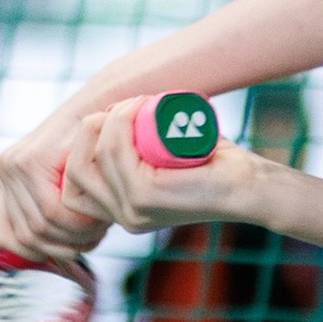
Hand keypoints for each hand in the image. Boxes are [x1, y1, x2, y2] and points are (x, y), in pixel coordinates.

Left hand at [0, 91, 113, 270]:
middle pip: (25, 240)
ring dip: (76, 238)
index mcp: (11, 183)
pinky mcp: (27, 162)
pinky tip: (99, 216)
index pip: (6, 239)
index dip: (40, 252)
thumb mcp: (74, 194)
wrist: (114, 112)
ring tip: (101, 226)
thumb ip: (56, 222)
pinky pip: (52, 214)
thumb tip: (49, 261)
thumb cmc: (103, 157)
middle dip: (66, 247)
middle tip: (96, 237)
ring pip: (39, 231)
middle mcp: (5, 172)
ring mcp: (12, 166)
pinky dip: (78, 225)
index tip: (72, 246)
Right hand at [0, 98, 265, 262]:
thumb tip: (104, 120)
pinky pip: (113, 155)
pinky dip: (117, 124)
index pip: (70, 187)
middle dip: (85, 134)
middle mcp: (123, 217)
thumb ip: (138, 152)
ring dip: (106, 122)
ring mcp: (132, 211)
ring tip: (134, 103)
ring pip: (90, 161)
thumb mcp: (164, 158)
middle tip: (119, 108)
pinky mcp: (146, 198)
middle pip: (73, 174)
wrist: (252, 185)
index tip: (105, 119)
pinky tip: (132, 108)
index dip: (78, 148)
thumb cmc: (214, 164)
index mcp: (123, 211)